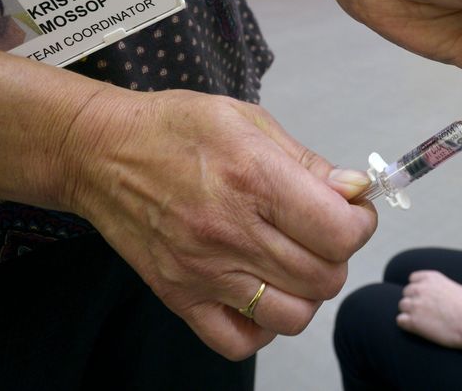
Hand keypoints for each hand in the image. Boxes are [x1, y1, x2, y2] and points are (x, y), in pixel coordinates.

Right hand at [58, 87, 377, 360]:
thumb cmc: (177, 128)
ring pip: (292, 316)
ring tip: (294, 261)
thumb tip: (356, 191)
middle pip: (324, 277)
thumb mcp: (249, 120)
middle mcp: (230, 232)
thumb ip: (307, 161)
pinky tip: (262, 292)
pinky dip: (263, 327)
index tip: (352, 211)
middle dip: (337, 254)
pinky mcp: (178, 297)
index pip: (339, 231)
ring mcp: (202, 272)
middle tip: (322, 231)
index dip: (360, 224)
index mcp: (254, 178)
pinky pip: (239, 341)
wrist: (100, 152)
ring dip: (307, 292)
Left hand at [395, 270, 461, 348]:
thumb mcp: (456, 288)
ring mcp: (415, 304)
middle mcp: (420, 288)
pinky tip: (417, 328)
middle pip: (406, 292)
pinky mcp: (413, 322)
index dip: (418, 288)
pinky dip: (406, 324)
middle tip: (424, 312)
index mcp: (431, 278)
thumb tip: (442, 295)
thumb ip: (442, 288)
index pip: (413, 278)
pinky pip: (400, 320)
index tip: (424, 297)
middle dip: (414, 301)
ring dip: (409, 312)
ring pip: (402, 306)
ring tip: (422, 321)